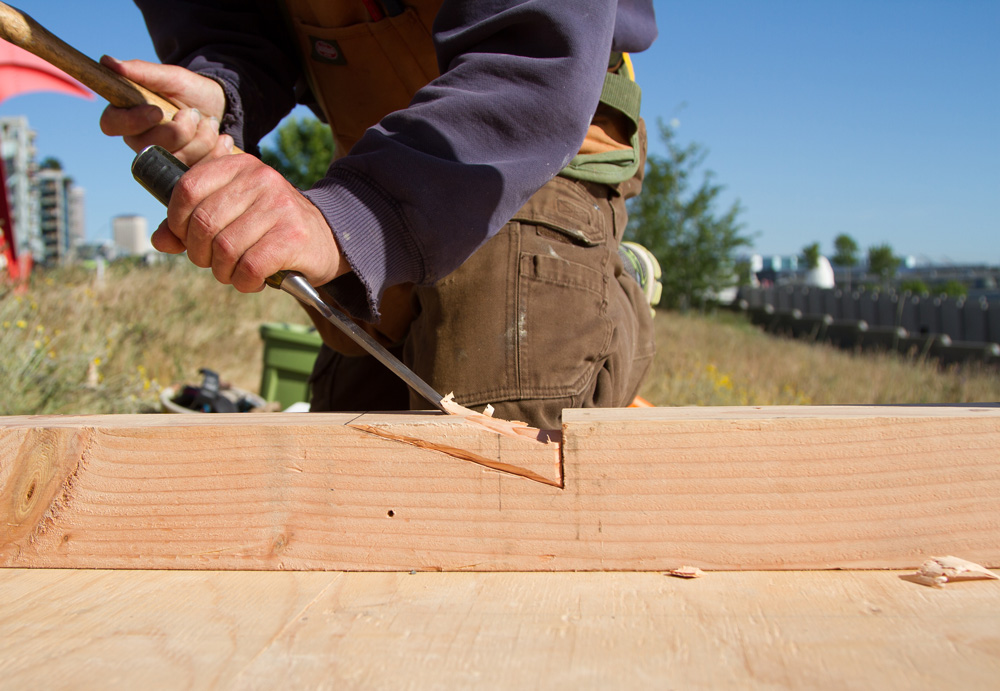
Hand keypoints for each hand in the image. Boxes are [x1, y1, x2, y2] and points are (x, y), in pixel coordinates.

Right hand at [98, 56, 230, 164]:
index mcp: (128, 116)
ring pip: (177, 160)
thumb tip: (107, 62)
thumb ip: (142, 72)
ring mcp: (162, 160)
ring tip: (210, 123)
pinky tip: (222, 139)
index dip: (132, 121)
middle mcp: (140, 141)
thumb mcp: (171, 77)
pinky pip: (198, 170)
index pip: (112, 124)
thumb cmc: (189, 91)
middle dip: (181, 129)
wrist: (219, 109)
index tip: (157, 111)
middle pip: (150, 146)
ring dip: (202, 139)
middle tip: (193, 113)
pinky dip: (215, 152)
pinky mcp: (184, 172)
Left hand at [154, 153, 347, 291]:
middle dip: (200, 253)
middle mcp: (260, 179)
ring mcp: (279, 206)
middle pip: (203, 223)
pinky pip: (250, 266)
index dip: (176, 221)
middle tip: (214, 262)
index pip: (187, 189)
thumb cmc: (271, 227)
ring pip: (225, 248)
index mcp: (239, 166)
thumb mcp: (233, 213)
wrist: (329, 238)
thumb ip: (192, 222)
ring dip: (223, 271)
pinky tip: (252, 280)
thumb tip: (160, 240)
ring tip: (235, 272)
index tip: (186, 239)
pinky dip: (244, 281)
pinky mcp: (292, 236)